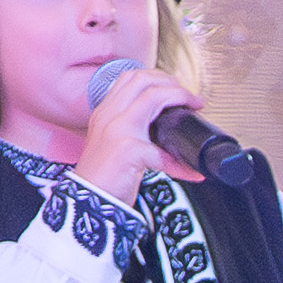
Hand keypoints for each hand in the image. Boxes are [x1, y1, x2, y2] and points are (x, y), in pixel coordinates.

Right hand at [71, 66, 198, 198]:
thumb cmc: (103, 178)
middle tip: (190, 98)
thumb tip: (168, 134)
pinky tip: (189, 171)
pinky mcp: (128, 150)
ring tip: (193, 109)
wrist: (89, 204)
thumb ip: (134, 131)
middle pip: (142, 79)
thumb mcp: (113, 145)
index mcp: (104, 112)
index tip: (175, 88)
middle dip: (172, 82)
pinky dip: (180, 162)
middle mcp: (108, 116)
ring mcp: (117, 130)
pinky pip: (162, 151)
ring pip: (153, 97)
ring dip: (179, 98)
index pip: (130, 78)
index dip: (157, 77)